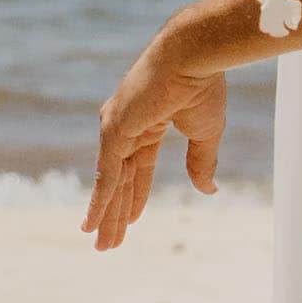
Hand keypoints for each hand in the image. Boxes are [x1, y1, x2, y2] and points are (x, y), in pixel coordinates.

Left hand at [85, 6, 237, 247]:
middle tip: (107, 243)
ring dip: (106, 216)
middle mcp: (126, 127)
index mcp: (147, 123)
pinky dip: (100, 201)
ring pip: (111, 183)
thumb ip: (201, 162)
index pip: (138, 169)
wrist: (194, 57)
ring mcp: (117, 128)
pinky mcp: (114, 131)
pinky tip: (93, 223)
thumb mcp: (205, 133)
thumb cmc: (203, 86)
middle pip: (118, 180)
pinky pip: (107, 174)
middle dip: (115, 213)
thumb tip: (208, 190)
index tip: (130, 221)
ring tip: (102, 244)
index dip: (135, 196)